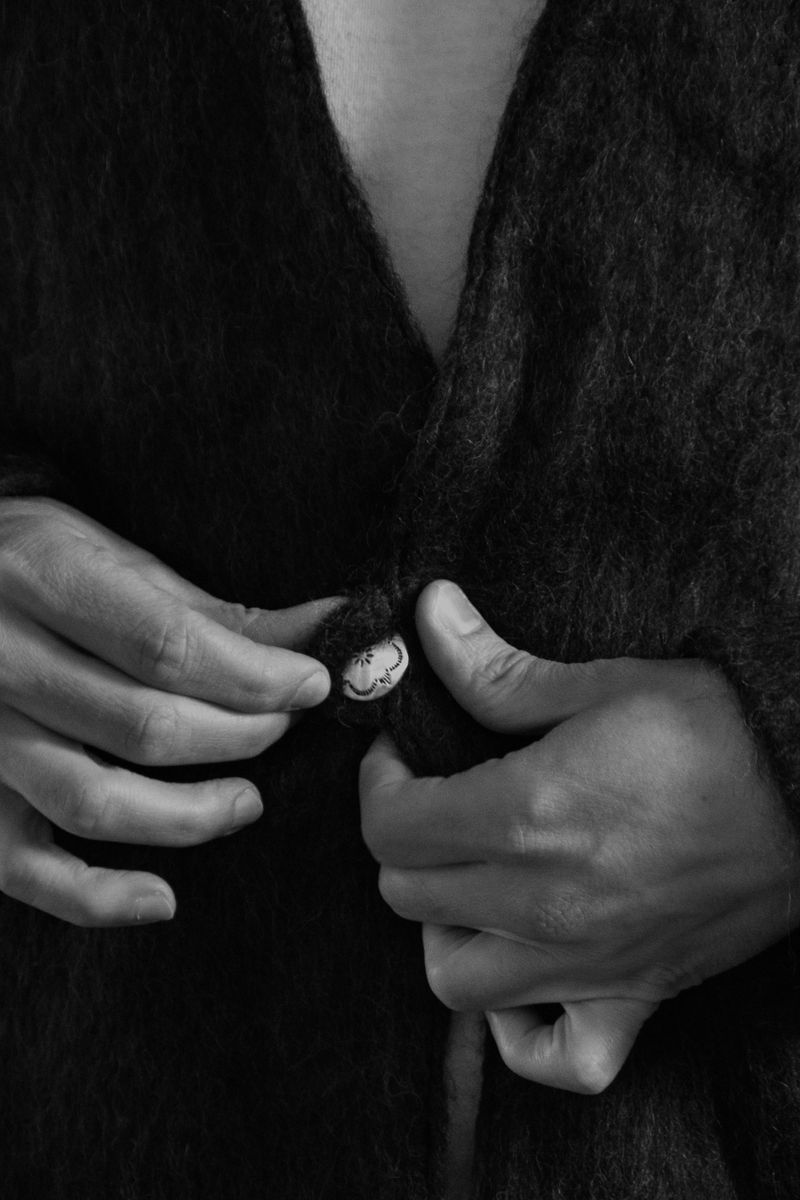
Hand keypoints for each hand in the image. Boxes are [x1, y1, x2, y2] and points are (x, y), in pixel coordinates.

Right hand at [0, 497, 338, 926]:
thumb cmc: (40, 563)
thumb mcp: (120, 560)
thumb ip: (216, 611)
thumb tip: (328, 627)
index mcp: (42, 574)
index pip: (167, 646)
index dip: (254, 675)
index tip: (312, 686)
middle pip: (141, 724)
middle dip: (239, 735)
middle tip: (285, 729)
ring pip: (91, 799)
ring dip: (189, 814)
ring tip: (248, 802)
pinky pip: (23, 866)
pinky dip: (93, 896)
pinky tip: (160, 898)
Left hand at [360, 580, 799, 1091]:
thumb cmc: (715, 728)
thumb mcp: (601, 684)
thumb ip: (496, 668)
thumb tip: (428, 614)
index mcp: (526, 815)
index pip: (390, 827)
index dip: (380, 784)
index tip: (402, 758)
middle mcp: (542, 902)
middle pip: (408, 896)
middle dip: (404, 842)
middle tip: (438, 803)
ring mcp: (586, 961)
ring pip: (454, 981)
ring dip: (444, 930)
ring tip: (471, 882)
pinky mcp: (636, 996)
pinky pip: (558, 1057)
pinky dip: (523, 1033)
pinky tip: (528, 979)